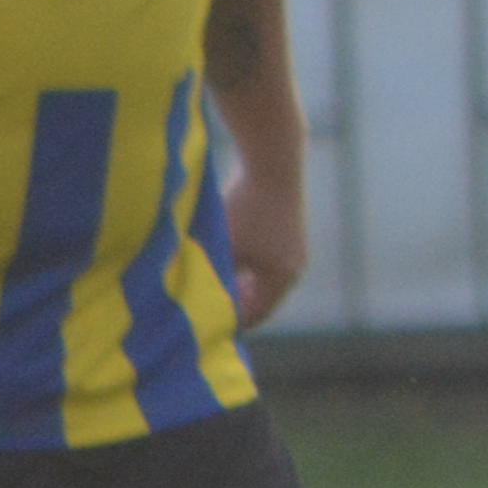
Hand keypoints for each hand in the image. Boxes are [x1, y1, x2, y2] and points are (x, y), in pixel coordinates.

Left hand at [221, 146, 308, 327]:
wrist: (274, 163)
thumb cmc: (245, 207)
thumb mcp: (224, 246)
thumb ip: (213, 273)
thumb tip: (192, 296)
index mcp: (282, 279)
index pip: (255, 314)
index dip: (229, 321)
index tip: (203, 325)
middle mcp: (294, 268)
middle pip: (262, 299)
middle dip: (235, 304)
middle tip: (205, 310)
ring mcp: (294, 250)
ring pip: (264, 279)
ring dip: (240, 284)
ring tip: (213, 284)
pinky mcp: (289, 232)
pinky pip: (267, 261)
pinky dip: (248, 266)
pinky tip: (226, 257)